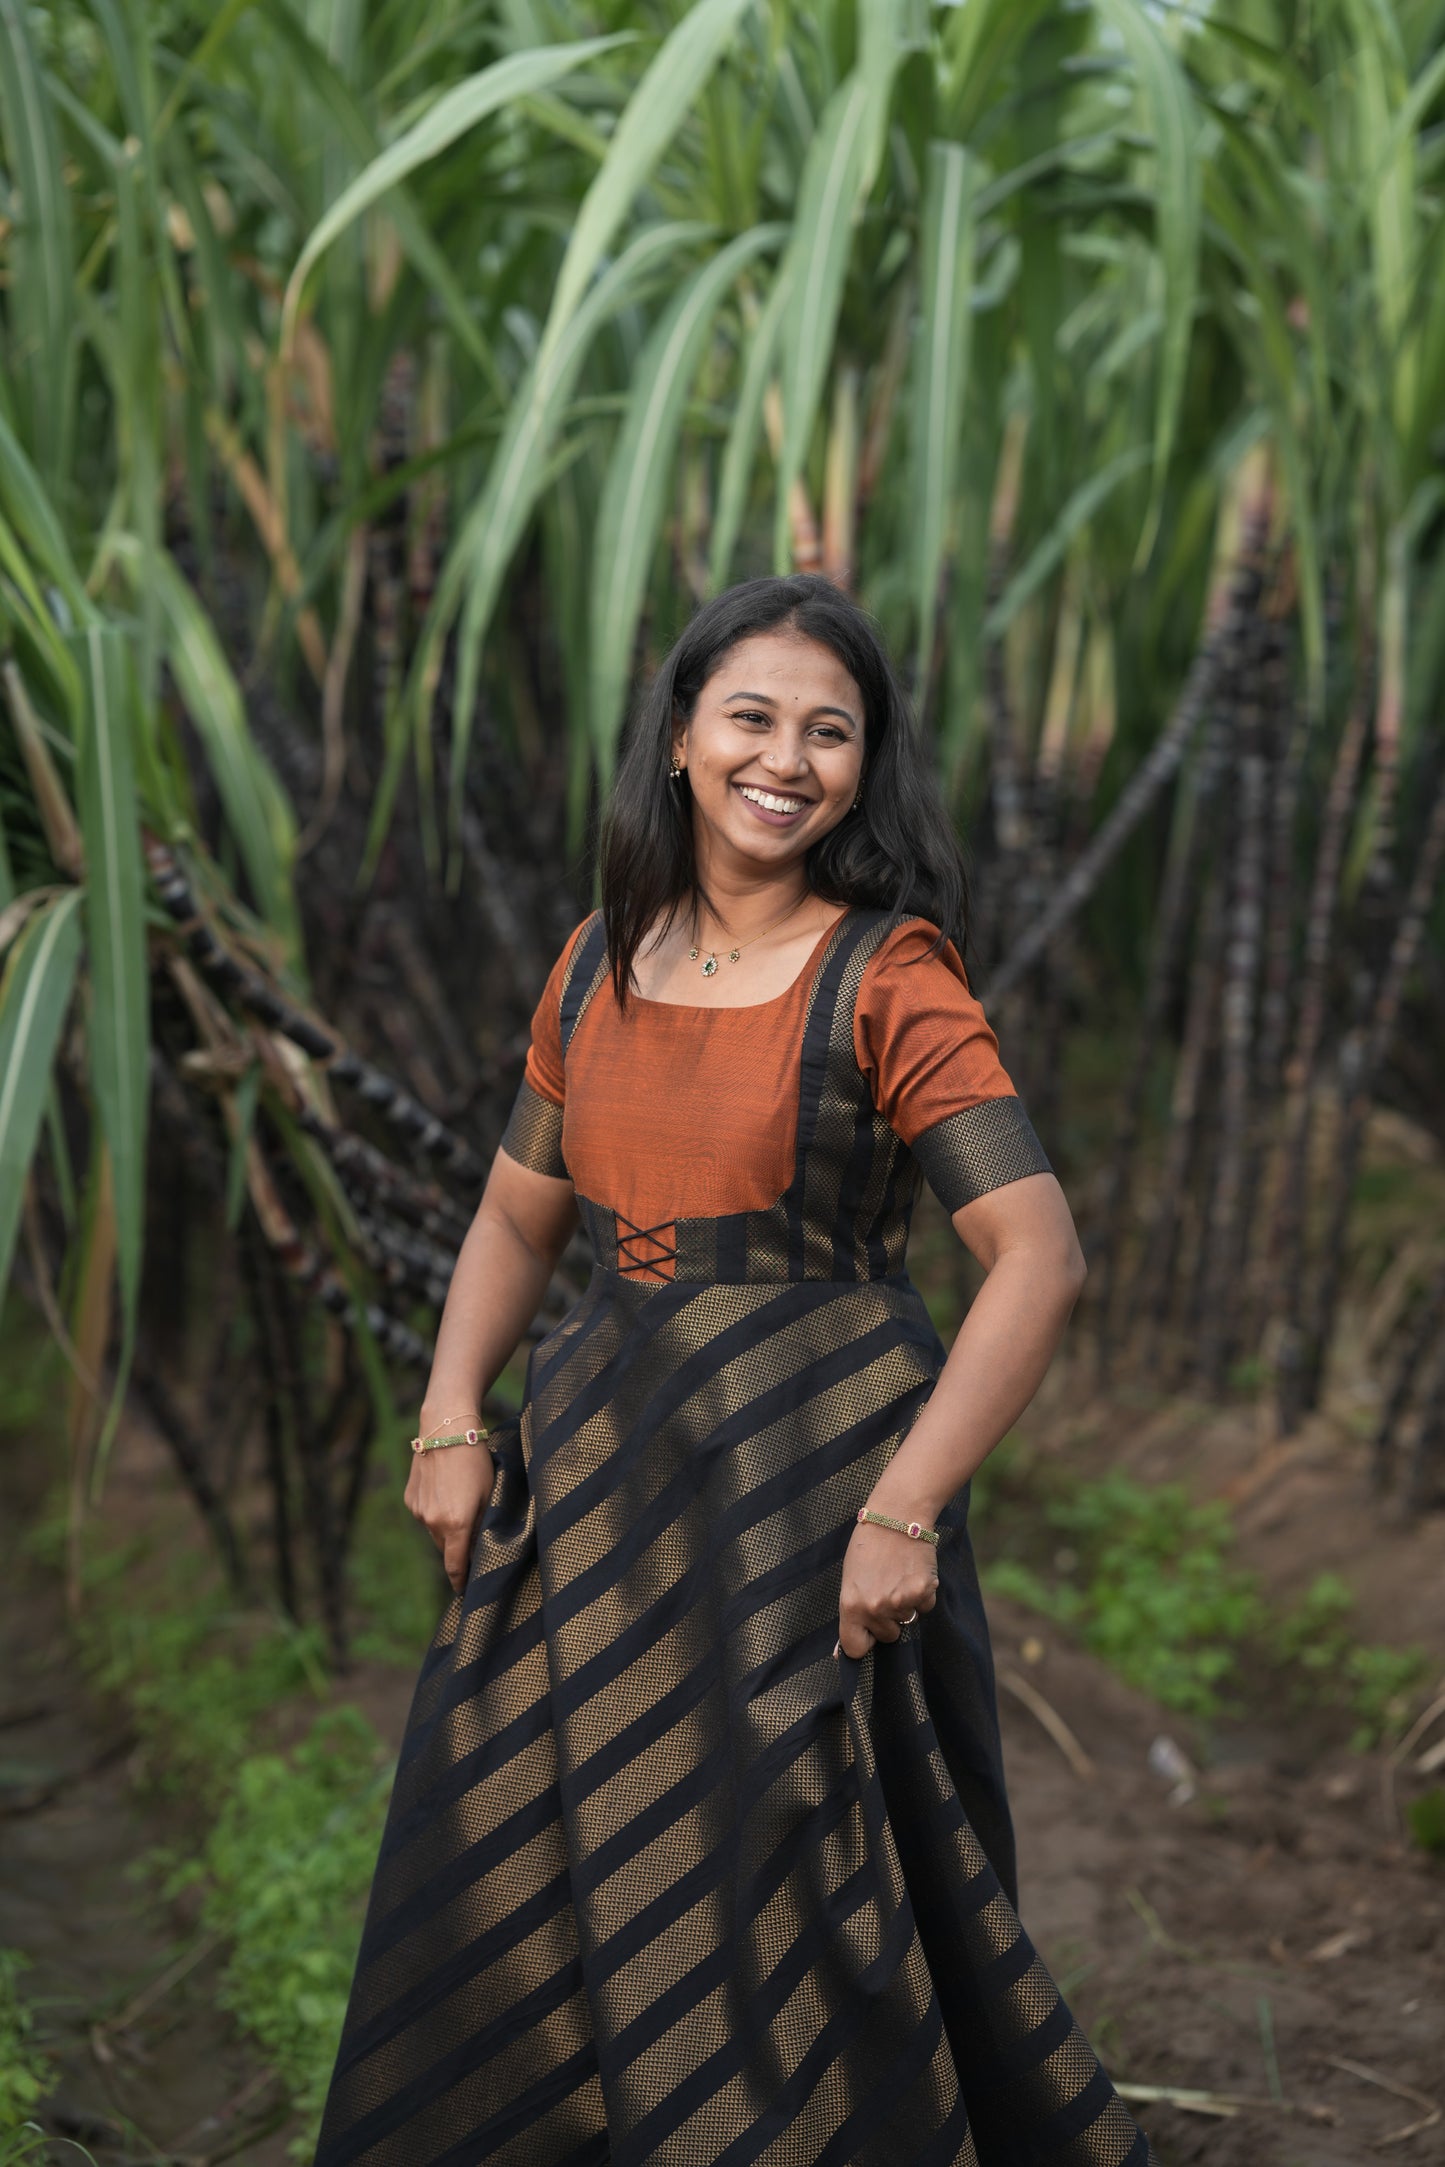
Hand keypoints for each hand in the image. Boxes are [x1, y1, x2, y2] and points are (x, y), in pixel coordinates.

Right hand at [404, 1434, 494, 1592]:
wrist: (446, 1429)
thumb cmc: (476, 1461)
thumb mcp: (490, 1493)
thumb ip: (483, 1524)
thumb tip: (479, 1547)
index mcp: (456, 1525)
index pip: (456, 1565)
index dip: (460, 1580)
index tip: (465, 1590)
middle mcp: (432, 1522)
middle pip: (446, 1549)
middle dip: (458, 1549)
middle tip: (472, 1541)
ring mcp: (418, 1510)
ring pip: (434, 1531)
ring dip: (446, 1528)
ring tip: (460, 1504)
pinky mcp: (410, 1498)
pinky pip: (424, 1514)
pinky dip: (434, 1512)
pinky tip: (445, 1491)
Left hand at [836, 1520, 937, 1657]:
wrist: (897, 1516)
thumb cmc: (868, 1545)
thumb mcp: (850, 1579)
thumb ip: (851, 1611)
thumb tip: (841, 1652)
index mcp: (851, 1605)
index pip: (855, 1648)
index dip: (863, 1640)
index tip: (867, 1631)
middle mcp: (875, 1607)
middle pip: (888, 1635)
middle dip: (888, 1619)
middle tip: (886, 1588)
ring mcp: (901, 1601)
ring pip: (908, 1620)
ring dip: (906, 1604)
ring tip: (898, 1575)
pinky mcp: (924, 1591)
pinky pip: (925, 1607)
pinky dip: (922, 1594)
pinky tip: (913, 1571)